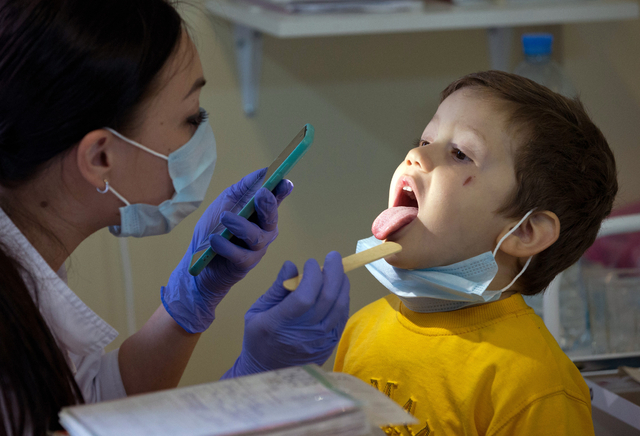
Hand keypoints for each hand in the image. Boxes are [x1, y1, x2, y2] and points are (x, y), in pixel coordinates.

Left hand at [161, 168, 293, 333]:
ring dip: (240, 225)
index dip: (282, 190)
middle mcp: (264, 230)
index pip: (276, 199)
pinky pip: (240, 254)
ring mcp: (257, 248)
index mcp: (261, 212)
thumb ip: (243, 189)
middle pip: (272, 217)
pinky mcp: (245, 264)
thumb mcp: (225, 203)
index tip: (284, 182)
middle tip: (262, 194)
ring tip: (224, 218)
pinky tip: (214, 240)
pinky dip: (226, 246)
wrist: (197, 261)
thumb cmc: (214, 229)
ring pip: (256, 236)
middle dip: (269, 205)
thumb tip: (262, 172)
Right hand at [222, 252, 349, 377]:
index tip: (309, 262)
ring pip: (340, 306)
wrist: (270, 373)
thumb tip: (291, 265)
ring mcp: (321, 340)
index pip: (305, 295)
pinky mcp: (331, 344)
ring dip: (342, 283)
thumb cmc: (259, 339)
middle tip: (333, 256)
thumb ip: (276, 288)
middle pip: (328, 297)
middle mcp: (304, 333)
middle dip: (334, 271)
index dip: (312, 275)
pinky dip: (344, 298)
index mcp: (280, 324)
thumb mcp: (257, 312)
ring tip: (337, 269)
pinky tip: (339, 287)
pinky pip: (343, 316)